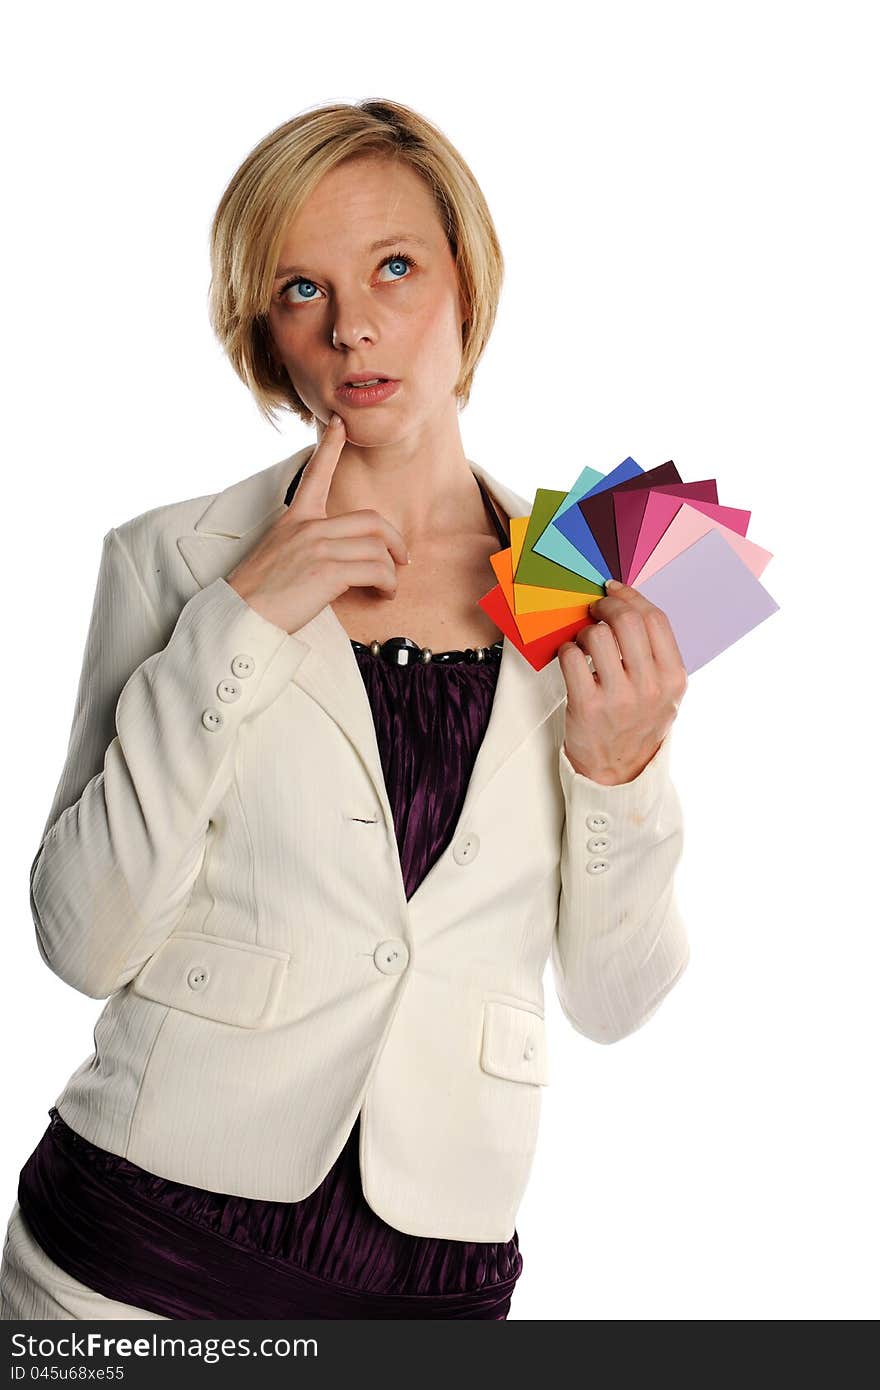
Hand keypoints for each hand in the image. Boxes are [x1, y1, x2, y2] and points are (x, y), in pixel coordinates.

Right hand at [226, 413, 409, 634]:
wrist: (240, 615)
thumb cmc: (258, 595)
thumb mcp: (277, 556)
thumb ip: (304, 546)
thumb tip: (335, 560)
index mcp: (294, 520)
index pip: (314, 475)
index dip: (330, 447)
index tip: (340, 424)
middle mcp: (307, 527)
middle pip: (371, 522)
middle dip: (395, 541)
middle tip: (402, 558)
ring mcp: (318, 546)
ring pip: (377, 547)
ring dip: (392, 571)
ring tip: (389, 587)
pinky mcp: (328, 570)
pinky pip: (376, 569)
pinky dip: (388, 584)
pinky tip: (384, 594)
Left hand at [558, 579, 687, 785]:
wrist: (619, 771)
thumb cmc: (638, 723)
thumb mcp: (664, 692)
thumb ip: (654, 653)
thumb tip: (626, 604)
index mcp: (674, 678)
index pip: (655, 619)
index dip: (630, 596)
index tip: (612, 589)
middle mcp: (651, 687)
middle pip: (627, 621)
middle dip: (605, 606)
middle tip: (593, 609)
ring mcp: (620, 698)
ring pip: (597, 636)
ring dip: (584, 631)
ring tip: (583, 643)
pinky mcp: (588, 706)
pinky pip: (572, 657)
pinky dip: (567, 650)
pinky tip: (571, 659)